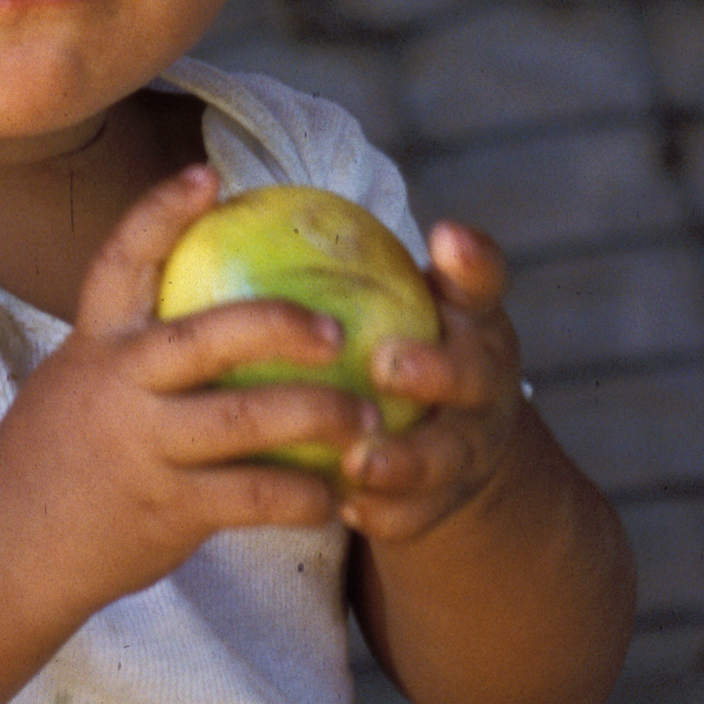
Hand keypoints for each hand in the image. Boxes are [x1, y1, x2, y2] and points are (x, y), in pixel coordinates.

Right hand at [0, 165, 375, 630]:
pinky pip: (255, 496)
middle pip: (212, 337)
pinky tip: (334, 497)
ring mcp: (144, 448)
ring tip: (369, 418)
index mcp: (94, 345)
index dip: (162, 212)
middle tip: (340, 329)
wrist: (5, 551)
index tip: (209, 175)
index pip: (121, 261)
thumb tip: (212, 315)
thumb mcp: (77, 385)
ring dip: (322, 415)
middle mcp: (118, 386)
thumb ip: (132, 353)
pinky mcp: (168, 510)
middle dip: (284, 324)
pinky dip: (304, 496)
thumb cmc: (58, 460)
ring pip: (249, 419)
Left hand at [319, 220, 525, 552]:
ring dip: (404, 461)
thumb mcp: (388, 300)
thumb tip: (218, 190)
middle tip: (386, 364)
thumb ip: (342, 262)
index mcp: (473, 318)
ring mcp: (472, 444)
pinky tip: (342, 507)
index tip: (443, 235)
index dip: (471, 260)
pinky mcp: (448, 502)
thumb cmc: (393, 345)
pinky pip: (417, 513)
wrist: (447, 446)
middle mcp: (486, 379)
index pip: (482, 278)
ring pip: (446, 456)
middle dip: (438, 371)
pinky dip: (385, 512)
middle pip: (474, 374)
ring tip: (355, 462)